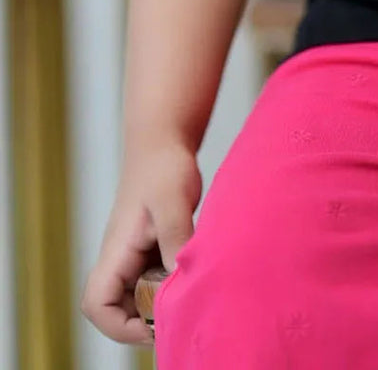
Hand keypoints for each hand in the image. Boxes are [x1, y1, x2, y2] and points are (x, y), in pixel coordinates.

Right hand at [80, 139, 201, 344]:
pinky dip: (168, 288)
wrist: (163, 141)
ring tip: (187, 302)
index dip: (118, 326)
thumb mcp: (173, 204)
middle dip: (141, 322)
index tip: (151, 325)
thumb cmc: (164, 167)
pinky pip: (152, 281)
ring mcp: (134, 255)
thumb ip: (176, 242)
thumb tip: (182, 283)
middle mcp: (120, 259)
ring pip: (135, 298)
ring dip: (157, 306)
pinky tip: (192, 279)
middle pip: (115, 309)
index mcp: (116, 252)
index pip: (96, 304)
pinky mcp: (150, 249)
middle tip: (177, 319)